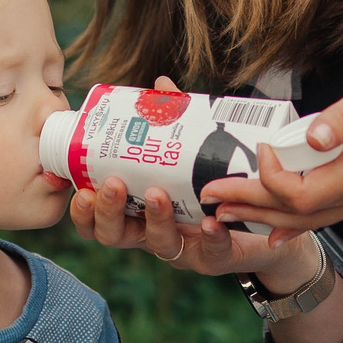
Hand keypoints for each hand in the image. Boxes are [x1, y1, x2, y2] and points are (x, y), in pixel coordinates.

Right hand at [67, 79, 321, 288]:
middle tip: (113, 185)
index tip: (80, 188)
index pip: (97, 220)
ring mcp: (184, 248)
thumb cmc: (213, 185)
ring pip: (159, 244)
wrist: (261, 220)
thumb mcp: (188, 155)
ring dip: (156, 219)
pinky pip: (210, 252)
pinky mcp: (215, 257)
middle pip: (116, 235)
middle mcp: (153, 233)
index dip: (84, 211)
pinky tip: (211, 222)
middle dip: (109, 212)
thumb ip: (172, 123)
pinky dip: (210, 238)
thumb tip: (160, 84)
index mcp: (137, 211)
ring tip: (159, 194)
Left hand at [208, 48, 342, 231]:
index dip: (270, 181)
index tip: (253, 151)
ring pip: (315, 218)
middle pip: (302, 214)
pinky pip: (331, 211)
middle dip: (252, 207)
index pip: (306, 194)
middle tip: (209, 198)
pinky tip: (275, 222)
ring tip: (228, 210)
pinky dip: (298, 217)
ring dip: (269, 215)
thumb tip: (310, 136)